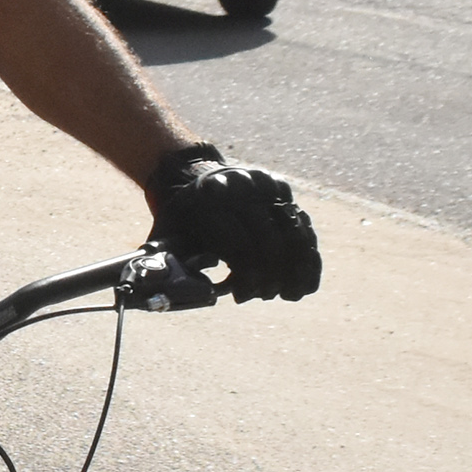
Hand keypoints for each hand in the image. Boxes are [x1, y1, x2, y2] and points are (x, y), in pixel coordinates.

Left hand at [147, 146, 321, 302]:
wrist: (188, 174)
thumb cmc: (177, 217)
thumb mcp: (164, 235)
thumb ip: (170, 262)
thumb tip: (171, 292)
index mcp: (211, 197)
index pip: (239, 246)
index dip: (245, 277)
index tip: (241, 297)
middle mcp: (243, 186)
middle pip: (270, 240)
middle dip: (270, 276)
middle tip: (264, 295)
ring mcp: (265, 185)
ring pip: (293, 232)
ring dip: (294, 269)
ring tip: (287, 294)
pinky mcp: (281, 189)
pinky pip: (302, 225)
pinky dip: (307, 257)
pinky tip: (304, 283)